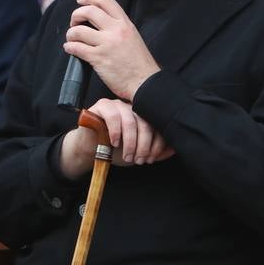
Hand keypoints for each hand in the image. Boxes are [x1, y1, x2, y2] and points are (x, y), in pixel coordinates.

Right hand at [58, 98, 173, 178]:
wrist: (90, 151)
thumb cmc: (114, 151)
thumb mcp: (137, 153)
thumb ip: (154, 151)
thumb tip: (173, 149)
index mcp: (143, 117)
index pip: (156, 125)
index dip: (156, 143)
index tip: (151, 159)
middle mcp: (132, 108)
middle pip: (145, 123)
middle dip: (144, 145)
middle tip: (139, 160)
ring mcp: (117, 105)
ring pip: (130, 120)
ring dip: (130, 141)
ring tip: (127, 155)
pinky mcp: (102, 106)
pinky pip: (113, 115)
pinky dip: (116, 131)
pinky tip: (115, 143)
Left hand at [63, 0, 159, 100]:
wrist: (145, 82)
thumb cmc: (139, 64)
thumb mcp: (133, 37)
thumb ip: (119, 28)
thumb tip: (101, 22)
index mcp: (125, 24)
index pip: (106, 1)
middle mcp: (116, 30)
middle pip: (89, 11)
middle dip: (76, 14)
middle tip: (74, 22)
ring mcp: (107, 44)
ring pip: (79, 30)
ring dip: (70, 33)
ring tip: (71, 38)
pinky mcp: (99, 58)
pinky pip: (76, 47)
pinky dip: (69, 47)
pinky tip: (70, 48)